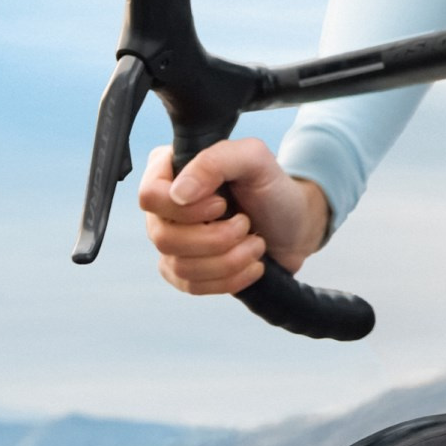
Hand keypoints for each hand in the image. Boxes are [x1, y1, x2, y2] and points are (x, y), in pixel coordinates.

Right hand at [138, 138, 331, 294]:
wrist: (295, 224)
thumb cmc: (273, 188)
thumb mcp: (254, 158)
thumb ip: (216, 161)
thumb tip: (179, 193)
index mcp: (171, 170)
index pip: (150, 196)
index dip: (187, 209)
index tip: (222, 204)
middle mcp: (164, 207)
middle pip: (163, 237)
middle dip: (217, 238)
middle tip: (246, 224)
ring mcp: (172, 241)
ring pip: (179, 266)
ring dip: (229, 259)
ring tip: (255, 244)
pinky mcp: (184, 270)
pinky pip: (191, 286)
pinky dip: (229, 279)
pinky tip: (251, 265)